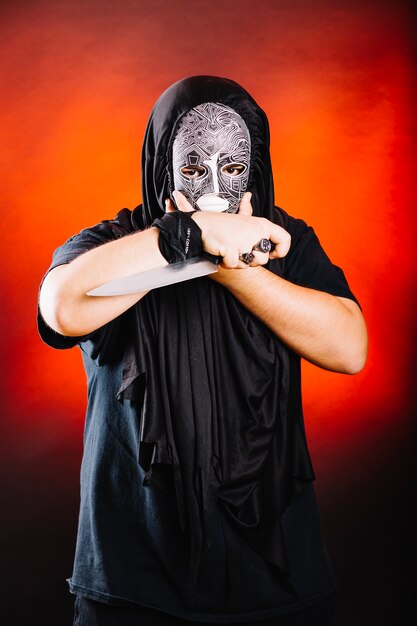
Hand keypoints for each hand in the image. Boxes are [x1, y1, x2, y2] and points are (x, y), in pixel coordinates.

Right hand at [165, 191, 290, 268]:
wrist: (202, 224)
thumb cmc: (221, 224)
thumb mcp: (240, 217)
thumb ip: (248, 210)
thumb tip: (248, 196)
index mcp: (262, 224)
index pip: (284, 239)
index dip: (281, 250)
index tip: (273, 254)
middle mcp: (256, 231)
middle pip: (263, 259)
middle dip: (250, 260)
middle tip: (239, 250)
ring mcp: (244, 239)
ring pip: (248, 264)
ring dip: (237, 262)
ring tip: (230, 249)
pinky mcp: (231, 247)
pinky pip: (234, 265)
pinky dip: (227, 263)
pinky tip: (222, 253)